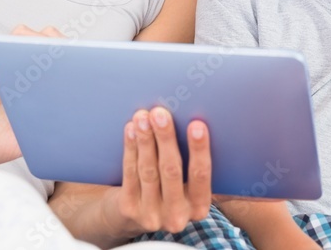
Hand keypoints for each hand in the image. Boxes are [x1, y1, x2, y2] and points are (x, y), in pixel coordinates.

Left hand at [111, 106, 212, 235]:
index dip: (199, 150)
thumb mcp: (187, 187)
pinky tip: (131, 130)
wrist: (133, 217)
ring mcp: (151, 215)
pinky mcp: (129, 209)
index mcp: (199, 207)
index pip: (201, 176)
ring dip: (145, 140)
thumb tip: (193, 123)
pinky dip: (130, 148)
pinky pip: (130, 173)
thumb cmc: (168, 190)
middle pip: (171, 171)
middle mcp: (177, 216)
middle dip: (165, 139)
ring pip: (148, 170)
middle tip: (161, 114)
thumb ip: (191, 165)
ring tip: (143, 117)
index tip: (196, 124)